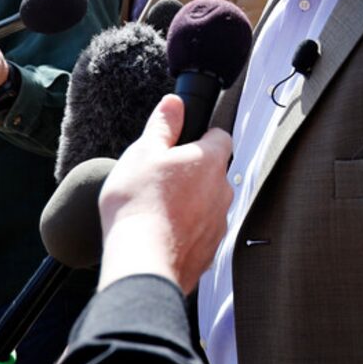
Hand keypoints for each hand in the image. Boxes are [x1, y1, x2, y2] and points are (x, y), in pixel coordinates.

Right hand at [97, 95, 233, 292]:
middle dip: (191, 172)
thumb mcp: (143, 152)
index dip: (201, 135)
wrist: (143, 260)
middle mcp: (222, 190)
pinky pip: (201, 231)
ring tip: (157, 208)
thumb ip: (163, 125)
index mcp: (210, 161)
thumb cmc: (140, 203)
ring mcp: (219, 222)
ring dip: (190, 202)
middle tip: (160, 178)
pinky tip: (162, 232)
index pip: (220, 136)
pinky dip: (186, 230)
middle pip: (213, 172)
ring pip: (207, 203)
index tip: (182, 142)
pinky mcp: (211, 249)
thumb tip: (174, 103)